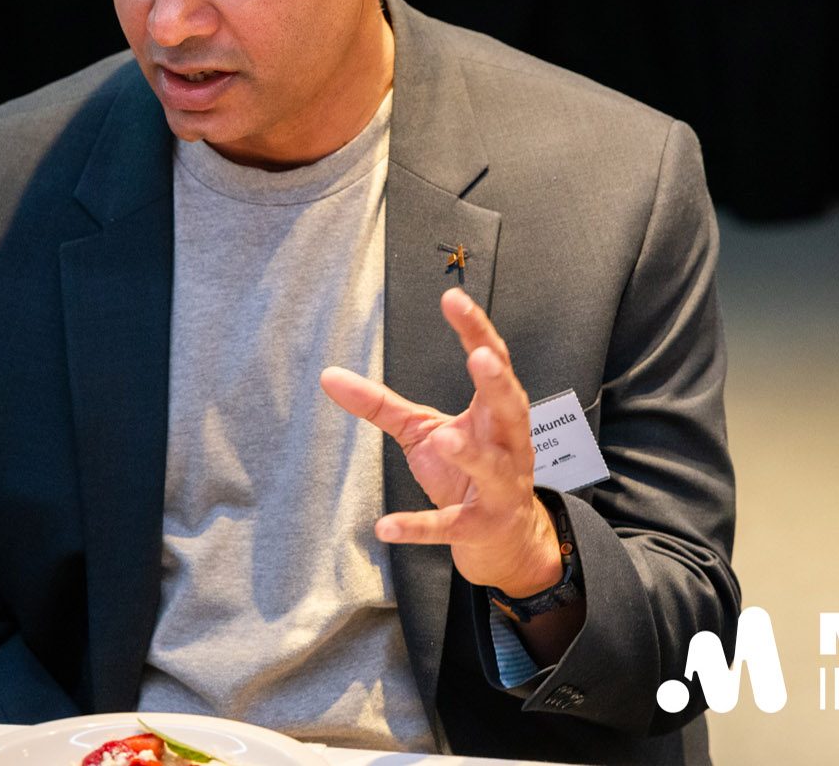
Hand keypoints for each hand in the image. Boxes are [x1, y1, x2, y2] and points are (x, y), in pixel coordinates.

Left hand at [320, 287, 562, 596]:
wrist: (502, 539)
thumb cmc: (466, 473)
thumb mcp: (421, 430)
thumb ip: (380, 403)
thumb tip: (328, 375)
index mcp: (495, 414)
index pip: (493, 362)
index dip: (475, 330)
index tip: (454, 299)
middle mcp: (507, 445)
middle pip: (511, 408)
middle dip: (497, 384)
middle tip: (480, 356)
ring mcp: (499, 488)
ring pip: (491, 467)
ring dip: (470, 452)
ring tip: (443, 438)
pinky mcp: (479, 527)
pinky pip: (450, 526)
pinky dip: (420, 526)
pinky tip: (385, 526)